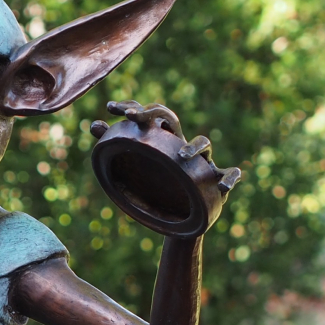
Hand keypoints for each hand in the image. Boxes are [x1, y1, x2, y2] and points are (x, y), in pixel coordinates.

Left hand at [92, 100, 241, 192]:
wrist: (174, 217)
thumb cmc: (154, 186)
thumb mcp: (134, 167)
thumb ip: (115, 145)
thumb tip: (93, 124)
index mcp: (160, 140)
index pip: (148, 115)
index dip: (133, 107)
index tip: (111, 107)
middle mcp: (179, 144)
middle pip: (172, 120)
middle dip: (154, 114)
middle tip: (133, 118)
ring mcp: (199, 161)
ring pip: (203, 143)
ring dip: (194, 146)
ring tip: (181, 155)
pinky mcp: (216, 180)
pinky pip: (230, 174)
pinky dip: (231, 179)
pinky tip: (224, 187)